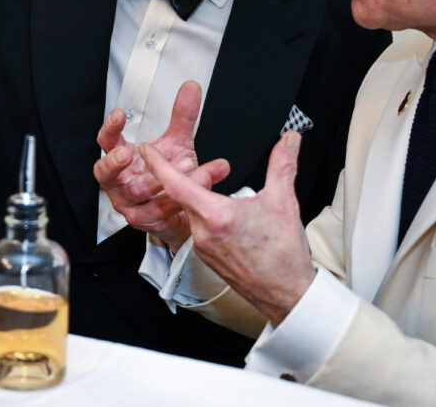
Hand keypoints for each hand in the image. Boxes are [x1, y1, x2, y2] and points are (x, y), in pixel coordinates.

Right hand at [94, 80, 229, 250]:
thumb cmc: (169, 174)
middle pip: (104, 172)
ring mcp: (128, 202)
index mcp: (121, 158)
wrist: (182, 210)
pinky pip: (158, 209)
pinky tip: (194, 184)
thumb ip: (182, 117)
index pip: (107, 141)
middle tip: (127, 154)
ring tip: (186, 162)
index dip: (110, 128)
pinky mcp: (143, 220)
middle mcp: (119, 181)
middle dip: (114, 162)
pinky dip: (177, 196)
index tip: (119, 115)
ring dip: (161, 177)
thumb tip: (192, 87)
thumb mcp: (177, 142)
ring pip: (137, 191)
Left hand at [143, 132, 314, 325]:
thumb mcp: (283, 201)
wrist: (286, 294)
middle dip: (189, 178)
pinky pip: (198, 229)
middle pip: (183, 196)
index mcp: (216, 215)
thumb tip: (289, 140)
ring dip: (199, 198)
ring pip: (192, 213)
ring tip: (218, 191)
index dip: (158, 164)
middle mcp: (203, 233)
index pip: (175, 184)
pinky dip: (205, 216)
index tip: (145, 150)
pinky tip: (225, 217)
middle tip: (205, 169)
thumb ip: (283, 164)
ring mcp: (202, 247)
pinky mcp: (207, 258)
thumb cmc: (283, 254)